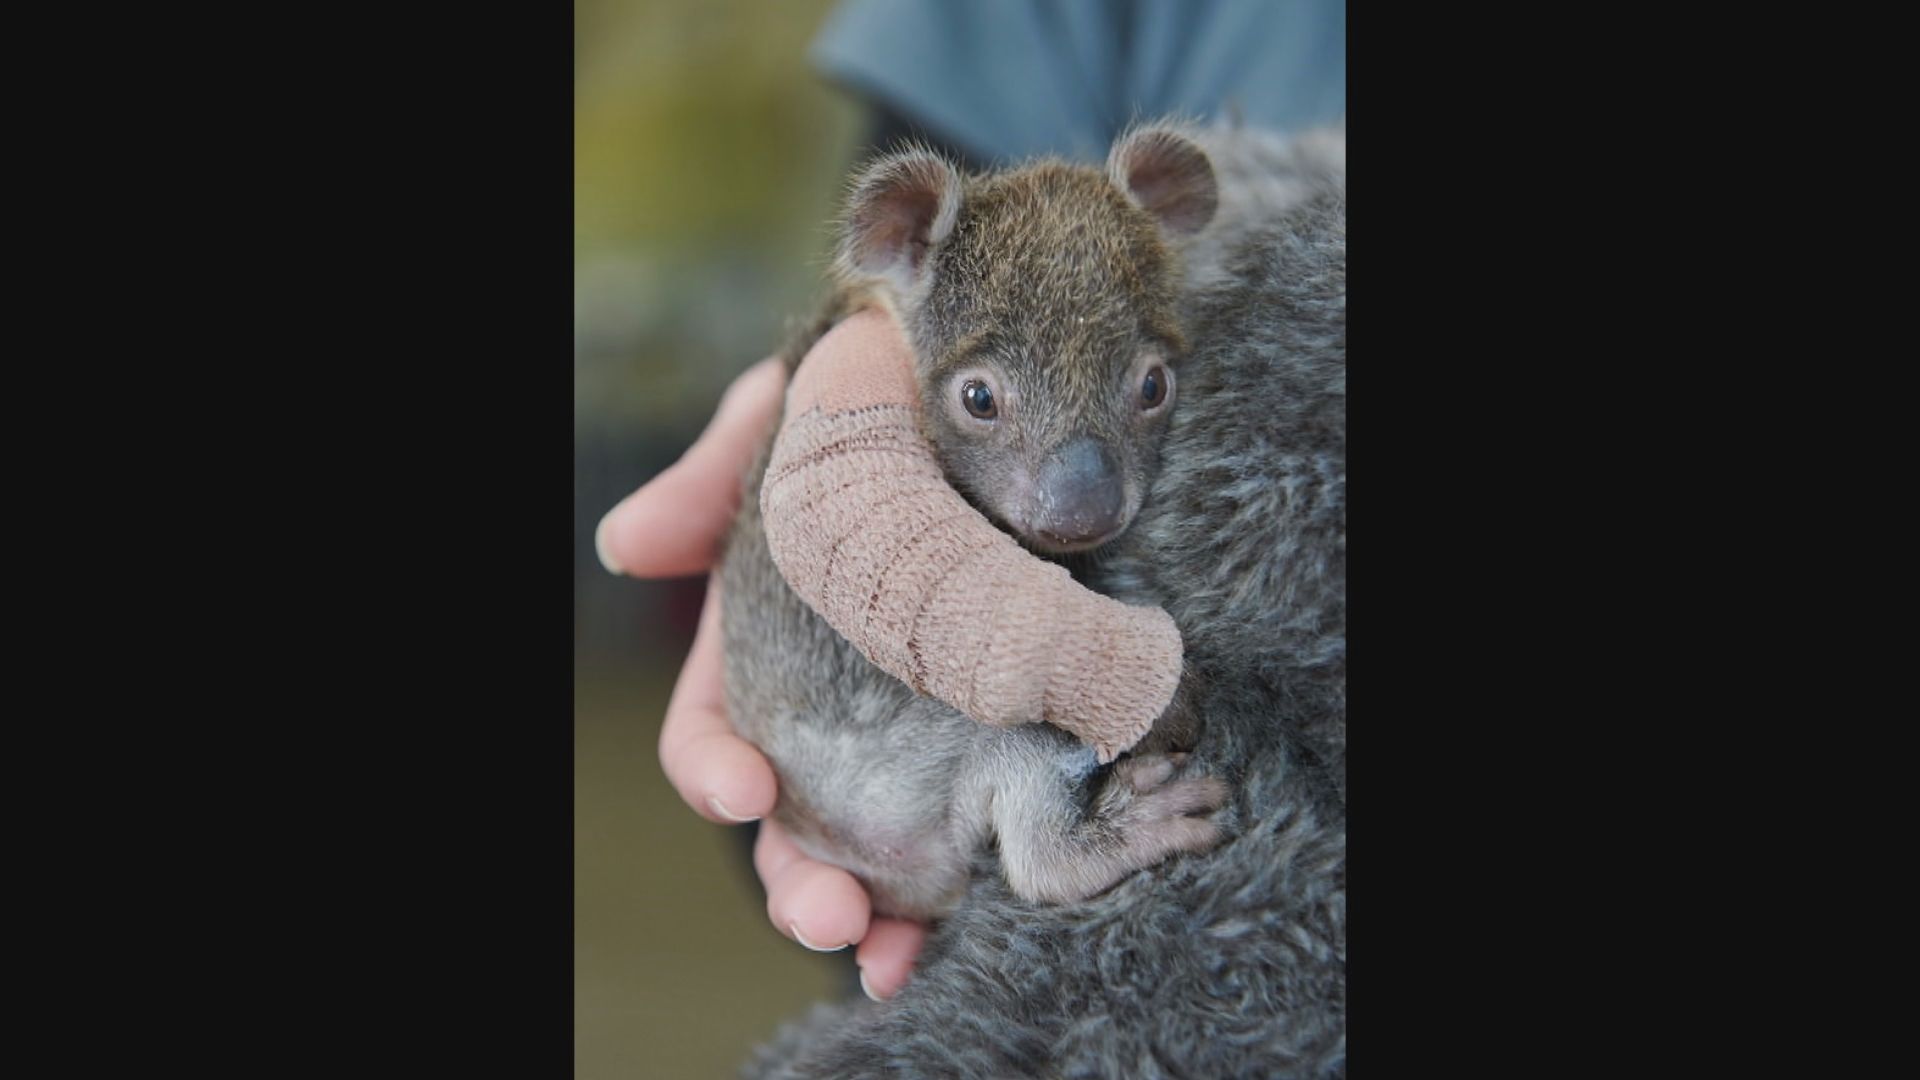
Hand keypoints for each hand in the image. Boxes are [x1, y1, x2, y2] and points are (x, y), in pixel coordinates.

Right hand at [594, 352, 928, 999]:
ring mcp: (901, 735)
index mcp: (755, 652)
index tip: (743, 790)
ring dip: (868, 913)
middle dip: (796, 877)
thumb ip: (710, 477)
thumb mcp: (784, 424)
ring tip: (884, 952)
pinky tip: (964, 930)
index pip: (711, 733)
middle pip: (788, 821)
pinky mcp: (984, 742)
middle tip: (828, 912)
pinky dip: (958, 892)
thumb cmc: (867, 402)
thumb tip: (627, 547)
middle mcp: (820, 711)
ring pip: (868, 850)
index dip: (716, 768)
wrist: (985, 400)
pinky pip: (967, 828)